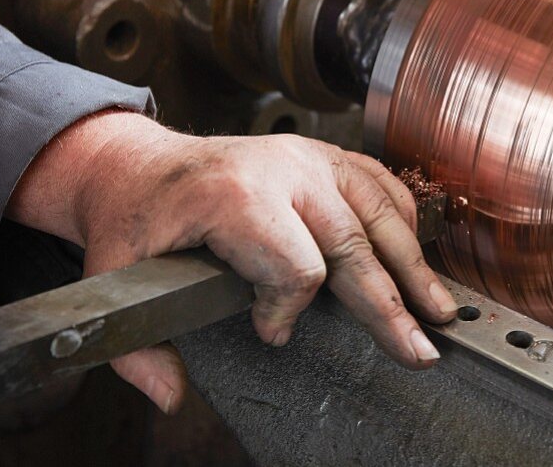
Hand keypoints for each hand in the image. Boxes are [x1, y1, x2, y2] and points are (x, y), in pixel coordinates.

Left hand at [7, 110, 457, 413]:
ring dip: (413, 266)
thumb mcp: (112, 276)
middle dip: (389, 306)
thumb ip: (139, 347)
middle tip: (418, 351)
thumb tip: (172, 397)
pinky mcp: (325, 154)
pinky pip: (380, 182)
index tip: (268, 332)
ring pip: (380, 213)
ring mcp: (310, 157)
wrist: (142, 161)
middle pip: (353, 245)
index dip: (286, 311)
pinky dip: (404, 221)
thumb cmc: (136, 216)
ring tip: (440, 311)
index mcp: (235, 197)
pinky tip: (416, 256)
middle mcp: (283, 171)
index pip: (295, 268)